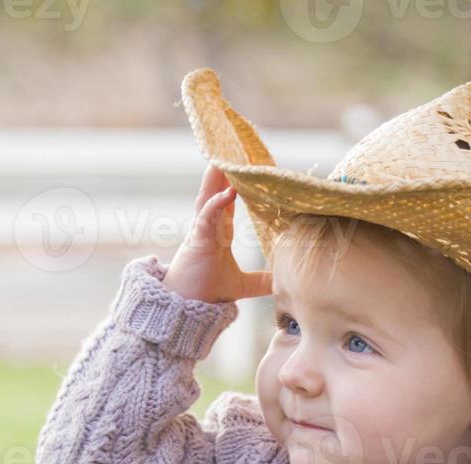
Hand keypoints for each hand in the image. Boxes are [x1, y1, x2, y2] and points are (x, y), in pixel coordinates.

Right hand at [161, 164, 272, 303]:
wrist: (186, 308)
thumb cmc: (207, 293)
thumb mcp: (242, 285)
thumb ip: (261, 281)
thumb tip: (284, 282)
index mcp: (218, 232)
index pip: (227, 200)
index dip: (234, 182)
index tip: (245, 165)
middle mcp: (209, 227)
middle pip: (215, 191)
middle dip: (223, 171)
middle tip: (232, 148)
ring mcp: (202, 231)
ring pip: (208, 198)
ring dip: (215, 178)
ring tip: (223, 158)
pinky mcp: (198, 240)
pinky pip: (206, 216)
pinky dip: (216, 203)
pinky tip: (228, 191)